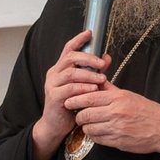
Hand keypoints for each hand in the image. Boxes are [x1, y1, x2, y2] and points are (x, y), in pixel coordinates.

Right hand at [31, 30, 109, 159]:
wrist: (55, 126)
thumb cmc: (70, 105)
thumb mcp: (83, 86)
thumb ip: (93, 72)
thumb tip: (107, 57)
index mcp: (60, 69)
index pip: (68, 49)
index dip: (78, 40)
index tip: (89, 33)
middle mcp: (54, 74)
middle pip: (70, 58)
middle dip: (88, 58)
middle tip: (102, 63)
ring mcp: (52, 85)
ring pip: (71, 73)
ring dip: (88, 74)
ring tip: (102, 78)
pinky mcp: (54, 97)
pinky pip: (69, 89)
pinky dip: (83, 88)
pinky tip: (93, 89)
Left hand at [64, 82, 159, 157]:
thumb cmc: (146, 110)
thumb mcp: (128, 95)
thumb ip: (109, 90)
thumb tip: (95, 81)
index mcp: (118, 98)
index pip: (89, 97)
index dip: (75, 100)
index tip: (68, 101)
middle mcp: (116, 113)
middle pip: (86, 114)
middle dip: (78, 116)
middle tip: (78, 115)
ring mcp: (116, 128)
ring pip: (89, 128)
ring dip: (86, 127)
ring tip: (88, 124)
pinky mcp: (117, 142)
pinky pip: (97, 140)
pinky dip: (94, 136)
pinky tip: (97, 132)